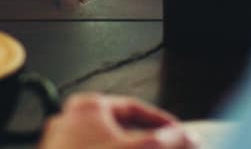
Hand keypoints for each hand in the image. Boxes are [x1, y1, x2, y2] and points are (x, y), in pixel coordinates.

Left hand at [38, 93, 197, 148]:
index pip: (134, 107)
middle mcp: (71, 121)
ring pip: (106, 144)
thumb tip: (189, 137)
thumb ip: (167, 141)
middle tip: (166, 147)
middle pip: (121, 128)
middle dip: (146, 141)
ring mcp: (62, 143)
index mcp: (89, 106)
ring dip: (129, 148)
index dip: (161, 121)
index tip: (179, 133)